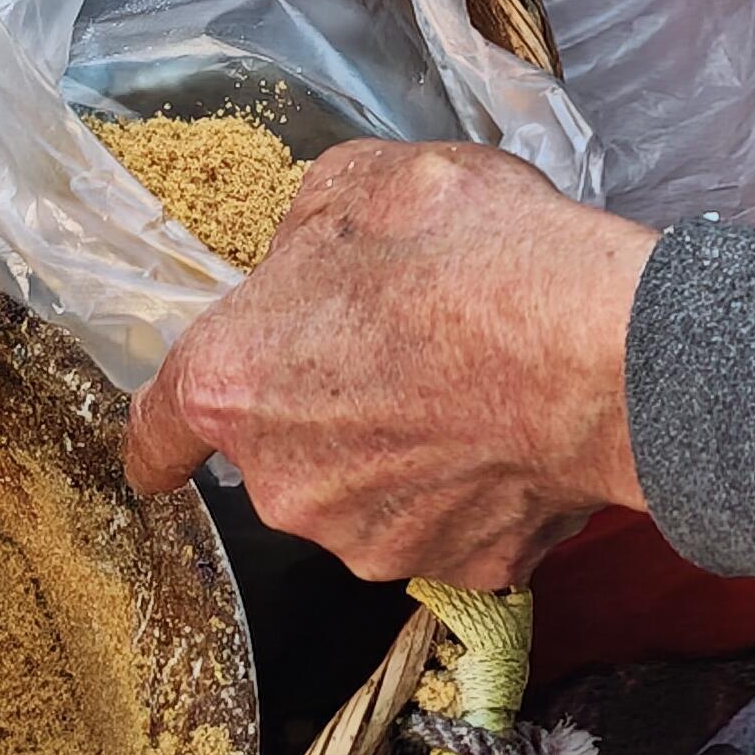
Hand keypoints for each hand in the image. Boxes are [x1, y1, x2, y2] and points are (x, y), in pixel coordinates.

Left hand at [123, 139, 649, 583]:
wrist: (595, 346)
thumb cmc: (464, 251)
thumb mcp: (353, 186)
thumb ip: (304, 238)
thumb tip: (312, 264)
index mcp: (235, 382)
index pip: (159, 432)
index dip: (160, 441)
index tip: (162, 455)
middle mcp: (288, 485)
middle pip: (287, 452)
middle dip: (330, 410)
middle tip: (402, 346)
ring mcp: (375, 539)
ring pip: (373, 493)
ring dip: (405, 451)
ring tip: (473, 380)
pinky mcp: (465, 568)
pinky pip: (456, 521)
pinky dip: (478, 486)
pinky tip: (516, 428)